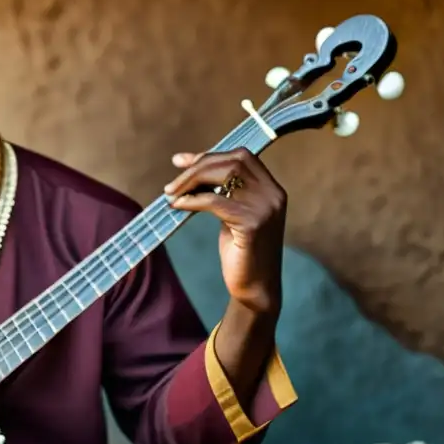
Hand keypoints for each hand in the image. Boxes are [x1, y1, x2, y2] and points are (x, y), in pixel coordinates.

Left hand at [164, 148, 286, 314]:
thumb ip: (221, 192)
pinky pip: (216, 201)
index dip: (209, 155)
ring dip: (192, 181)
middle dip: (197, 167)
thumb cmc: (240, 252)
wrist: (255, 289)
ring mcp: (266, 208)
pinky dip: (192, 200)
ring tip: (171, 194)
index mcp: (271, 189)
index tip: (181, 162)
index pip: (241, 156)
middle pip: (233, 161)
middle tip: (171, 185)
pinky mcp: (252, 224)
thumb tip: (188, 166)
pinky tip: (177, 206)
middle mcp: (273, 194)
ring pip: (225, 176)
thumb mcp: (232, 215)